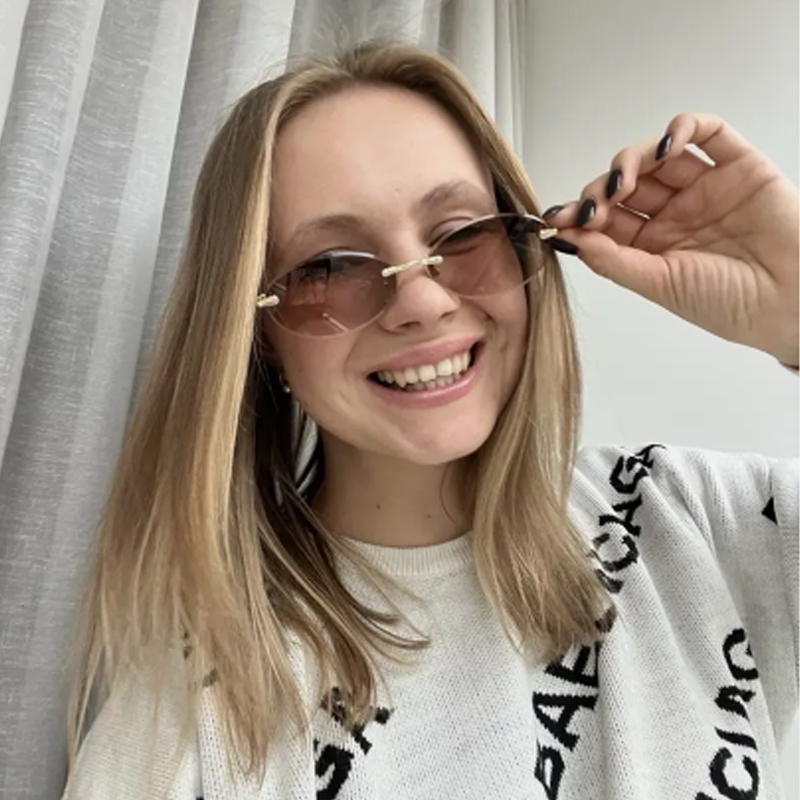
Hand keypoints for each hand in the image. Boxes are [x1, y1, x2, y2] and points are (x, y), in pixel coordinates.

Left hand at [546, 112, 798, 367]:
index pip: (607, 220)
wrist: (792, 300)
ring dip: (632, 160)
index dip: (581, 215)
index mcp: (651, 246)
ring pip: (658, 157)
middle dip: (601, 190)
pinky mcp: (738, 166)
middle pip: (626, 185)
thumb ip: (612, 259)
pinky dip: (683, 127)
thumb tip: (567, 238)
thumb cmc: (728, 303)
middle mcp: (674, 214)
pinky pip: (708, 132)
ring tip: (623, 179)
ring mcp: (704, 188)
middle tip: (594, 204)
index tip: (558, 218)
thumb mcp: (659, 284)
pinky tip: (667, 144)